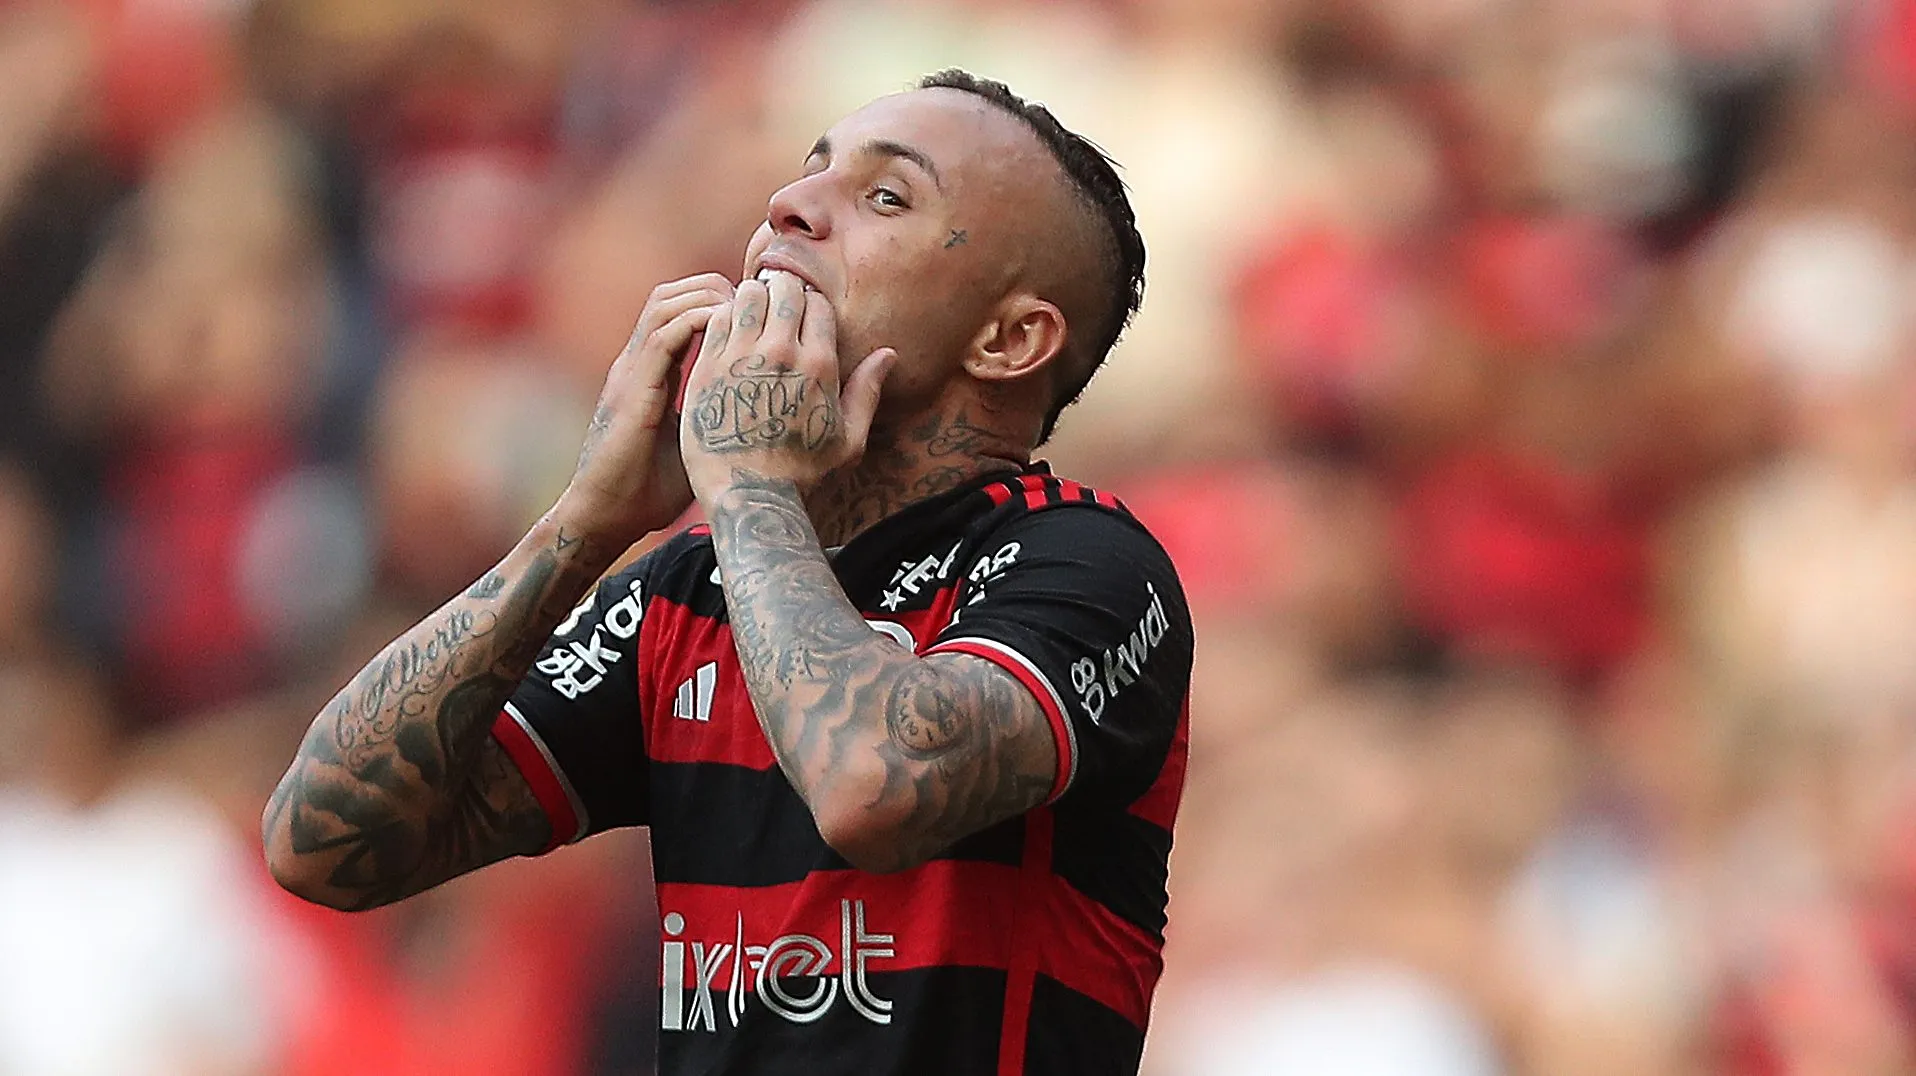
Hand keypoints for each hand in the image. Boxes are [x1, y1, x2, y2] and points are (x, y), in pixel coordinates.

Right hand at [554, 273, 733, 545]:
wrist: (605, 517)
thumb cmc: (648, 491)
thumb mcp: (693, 443)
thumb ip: (713, 417)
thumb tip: (760, 415)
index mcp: (650, 373)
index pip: (679, 313)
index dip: (716, 301)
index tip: (756, 311)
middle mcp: (637, 364)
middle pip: (670, 295)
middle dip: (713, 287)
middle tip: (753, 303)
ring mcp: (631, 373)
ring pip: (664, 304)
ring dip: (706, 297)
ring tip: (743, 309)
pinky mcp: (632, 390)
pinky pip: (663, 337)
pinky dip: (695, 322)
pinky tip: (726, 327)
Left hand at [680, 270, 895, 499]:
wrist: (749, 498)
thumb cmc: (802, 474)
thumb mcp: (849, 440)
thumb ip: (867, 391)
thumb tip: (888, 354)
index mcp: (819, 366)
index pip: (816, 304)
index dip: (810, 305)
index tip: (801, 318)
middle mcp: (781, 354)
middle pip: (783, 290)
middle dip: (781, 293)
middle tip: (775, 309)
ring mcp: (741, 358)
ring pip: (747, 296)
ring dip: (751, 299)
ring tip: (751, 316)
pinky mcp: (707, 368)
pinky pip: (717, 319)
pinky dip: (724, 316)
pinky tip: (728, 335)